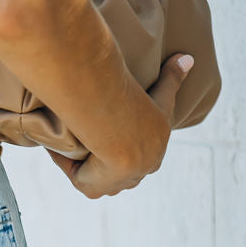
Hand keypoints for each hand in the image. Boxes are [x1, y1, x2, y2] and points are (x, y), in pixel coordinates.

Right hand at [45, 53, 194, 198]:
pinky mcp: (91, 188)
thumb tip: (189, 57)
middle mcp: (132, 177)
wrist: (123, 137)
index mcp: (150, 159)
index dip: (124, 142)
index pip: (137, 156)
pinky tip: (56, 141)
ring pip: (92, 172)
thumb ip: (172, 78)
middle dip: (101, 155)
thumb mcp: (162, 95)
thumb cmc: (143, 115)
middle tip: (87, 131)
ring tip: (70, 135)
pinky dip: (65, 158)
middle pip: (113, 169)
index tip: (110, 123)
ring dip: (82, 159)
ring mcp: (111, 185)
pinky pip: (74, 173)